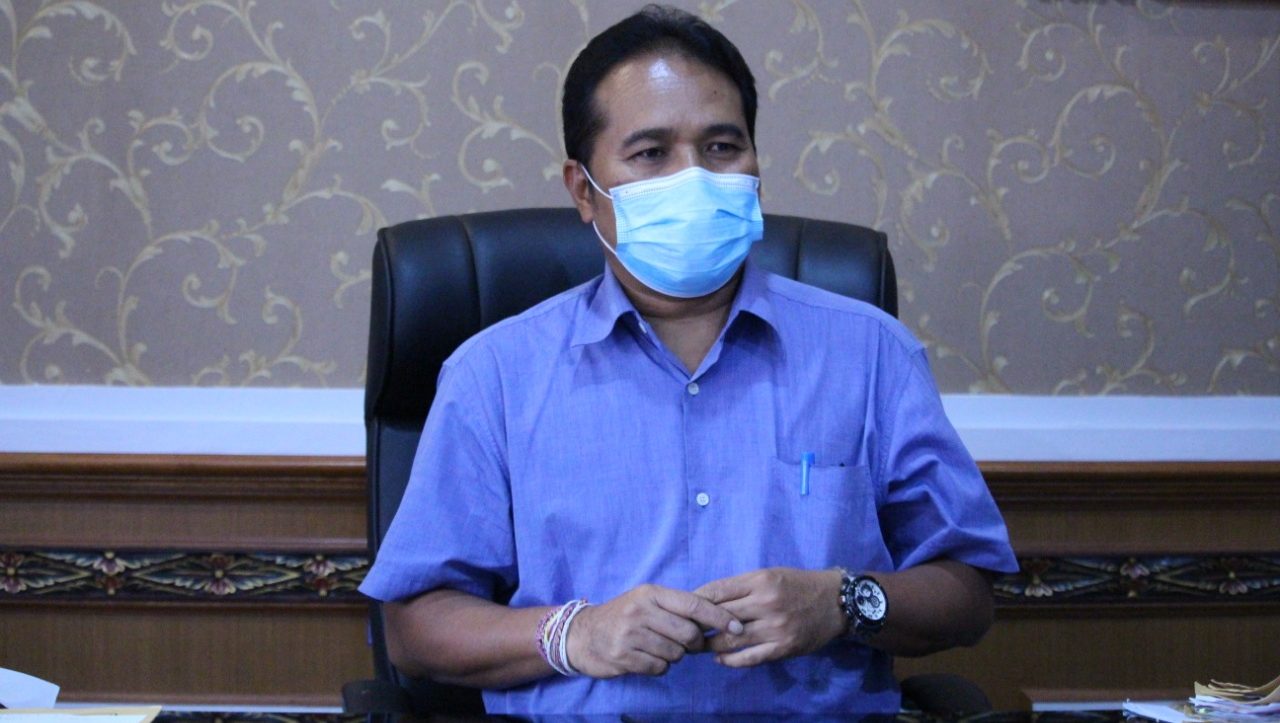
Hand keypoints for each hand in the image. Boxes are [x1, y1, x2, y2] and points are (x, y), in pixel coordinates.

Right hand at [565, 584, 742, 677]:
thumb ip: (677, 607)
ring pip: (675, 653)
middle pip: (689, 633)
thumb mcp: (647, 600)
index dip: (719, 616)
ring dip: (674, 655)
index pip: (694, 604)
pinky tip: (645, 657)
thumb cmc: (624, 615)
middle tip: (685, 643)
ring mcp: (630, 634)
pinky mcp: (623, 656)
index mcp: (651, 593)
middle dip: (693, 643)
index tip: (737, 626)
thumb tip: (716, 619)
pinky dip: (658, 666)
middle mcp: (641, 610)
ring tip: (657, 646)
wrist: (583, 634)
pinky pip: (659, 667)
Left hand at [694, 567, 845, 667]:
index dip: (695, 601)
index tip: (683, 608)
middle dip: (698, 624)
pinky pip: (750, 658)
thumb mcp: (769, 574)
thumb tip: (706, 599)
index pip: (717, 591)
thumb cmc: (798, 584)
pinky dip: (731, 661)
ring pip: (731, 640)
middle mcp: (766, 603)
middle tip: (684, 630)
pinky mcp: (783, 648)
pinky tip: (720, 659)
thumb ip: (740, 586)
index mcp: (760, 580)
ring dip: (710, 645)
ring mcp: (775, 627)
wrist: (836, 602)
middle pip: (720, 616)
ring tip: (698, 646)